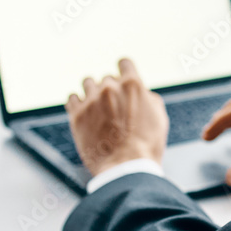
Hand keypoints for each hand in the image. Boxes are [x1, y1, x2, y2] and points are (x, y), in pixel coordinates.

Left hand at [66, 58, 168, 176]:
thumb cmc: (147, 144)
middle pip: (107, 78)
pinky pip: (72, 98)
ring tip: (98, 108)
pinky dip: (78, 103)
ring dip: (93, 92)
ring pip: (88, 83)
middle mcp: (110, 88)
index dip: (125, 72)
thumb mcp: (159, 116)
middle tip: (115, 108)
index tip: (124, 81)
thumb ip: (147, 97)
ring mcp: (91, 101)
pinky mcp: (77, 115)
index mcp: (132, 85)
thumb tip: (139, 93)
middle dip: (112, 90)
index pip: (124, 63)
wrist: (126, 168)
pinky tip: (85, 113)